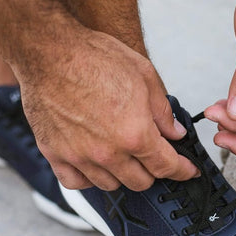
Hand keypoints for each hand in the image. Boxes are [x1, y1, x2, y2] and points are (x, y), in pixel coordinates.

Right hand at [15, 27, 198, 190]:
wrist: (49, 50)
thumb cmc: (92, 57)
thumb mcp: (144, 75)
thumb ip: (163, 111)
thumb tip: (174, 133)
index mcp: (134, 134)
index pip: (167, 166)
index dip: (182, 171)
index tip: (187, 171)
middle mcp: (108, 152)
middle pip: (140, 181)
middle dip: (153, 171)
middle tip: (154, 157)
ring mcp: (79, 156)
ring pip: (110, 185)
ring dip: (122, 175)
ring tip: (124, 157)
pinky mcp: (55, 154)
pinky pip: (76, 182)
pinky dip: (89, 179)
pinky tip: (95, 166)